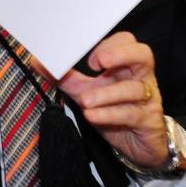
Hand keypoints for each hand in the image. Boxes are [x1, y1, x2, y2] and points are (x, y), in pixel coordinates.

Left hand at [33, 32, 168, 169]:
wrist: (137, 145)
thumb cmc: (113, 110)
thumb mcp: (86, 91)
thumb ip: (65, 77)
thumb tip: (37, 62)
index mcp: (126, 65)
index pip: (127, 41)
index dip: (110, 44)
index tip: (90, 59)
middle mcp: (141, 78)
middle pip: (143, 55)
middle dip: (120, 54)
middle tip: (96, 64)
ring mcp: (148, 100)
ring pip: (135, 89)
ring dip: (107, 93)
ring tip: (85, 100)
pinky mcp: (148, 122)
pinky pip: (131, 114)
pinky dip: (109, 114)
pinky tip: (92, 115)